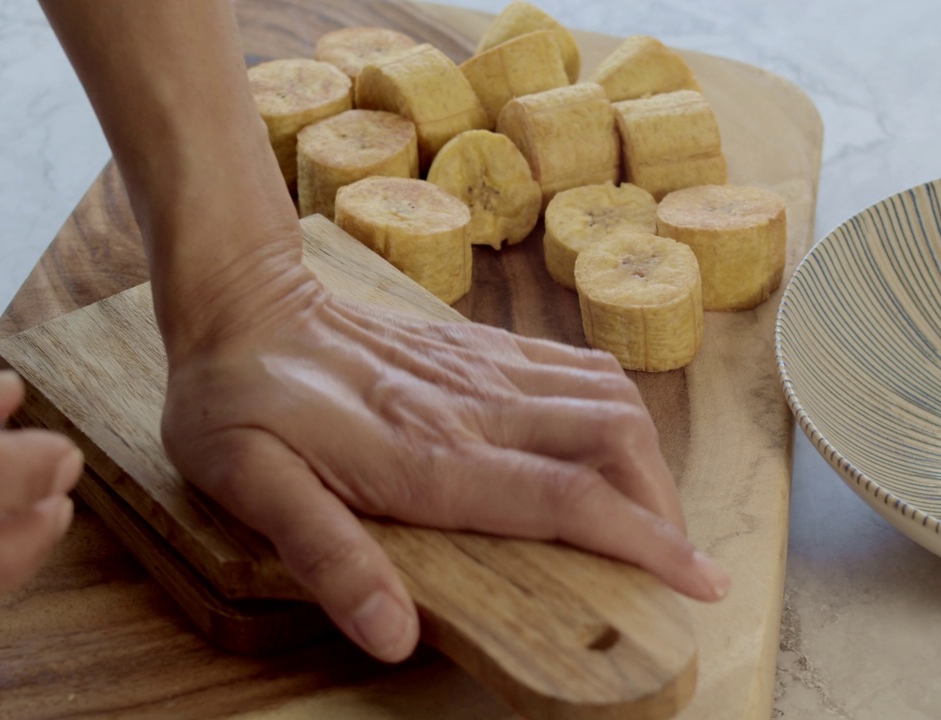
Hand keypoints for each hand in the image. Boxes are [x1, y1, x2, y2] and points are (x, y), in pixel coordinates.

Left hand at [161, 262, 730, 662]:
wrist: (243, 306)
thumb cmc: (241, 403)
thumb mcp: (252, 487)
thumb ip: (327, 557)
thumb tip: (395, 635)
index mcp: (427, 454)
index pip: (566, 498)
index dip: (643, 542)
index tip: (698, 579)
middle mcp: (474, 406)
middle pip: (613, 445)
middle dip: (662, 508)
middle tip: (674, 562)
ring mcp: (485, 369)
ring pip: (610, 403)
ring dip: (649, 462)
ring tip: (652, 516)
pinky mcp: (483, 347)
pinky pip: (580, 368)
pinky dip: (618, 411)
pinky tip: (616, 444)